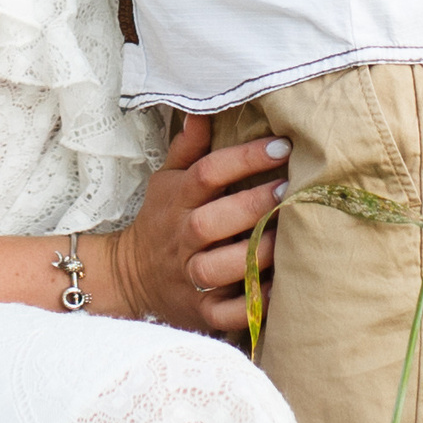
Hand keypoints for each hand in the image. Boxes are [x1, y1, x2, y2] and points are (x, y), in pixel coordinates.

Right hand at [98, 114, 287, 337]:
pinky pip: (227, 313)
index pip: (207, 174)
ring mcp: (190, 277)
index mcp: (176, 201)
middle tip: (291, 189)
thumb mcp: (167, 179)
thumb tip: (203, 108)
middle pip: (212, 221)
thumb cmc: (161, 220)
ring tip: (290, 236)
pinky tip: (278, 286)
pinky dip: (253, 303)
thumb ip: (188, 147)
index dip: (243, 159)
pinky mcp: (201, 312)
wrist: (131, 277)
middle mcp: (182, 238)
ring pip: (220, 268)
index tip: (281, 145)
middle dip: (253, 204)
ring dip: (256, 253)